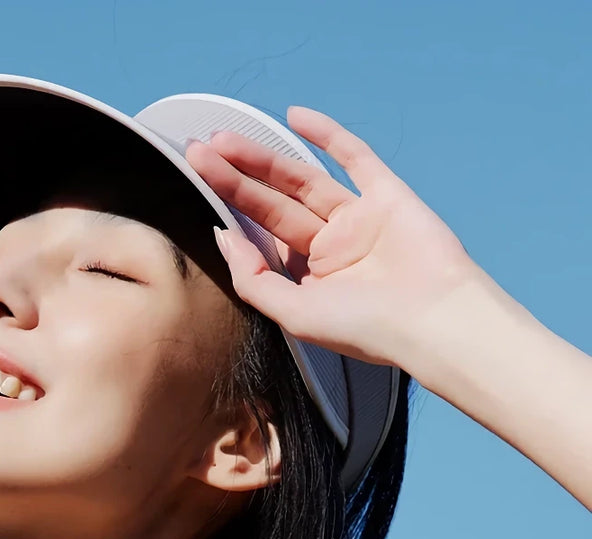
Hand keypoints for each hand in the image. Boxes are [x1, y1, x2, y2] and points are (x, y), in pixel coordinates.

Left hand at [186, 106, 482, 368]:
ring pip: (302, 179)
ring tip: (222, 139)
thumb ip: (253, 278)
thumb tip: (223, 236)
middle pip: (273, 204)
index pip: (262, 238)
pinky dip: (326, 135)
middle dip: (234, 178)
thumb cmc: (363, 328)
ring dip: (263, 158)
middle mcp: (329, 246)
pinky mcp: (386, 195)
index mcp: (308, 277)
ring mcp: (357, 218)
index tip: (200, 194)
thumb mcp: (292, 312)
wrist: (431, 320)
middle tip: (198, 152)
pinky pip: (353, 157)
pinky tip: (293, 117)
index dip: (230, 214)